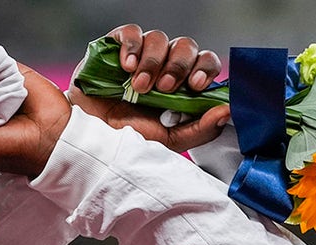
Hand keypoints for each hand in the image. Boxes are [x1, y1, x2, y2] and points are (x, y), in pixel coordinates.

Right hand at [69, 25, 230, 152]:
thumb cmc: (127, 138)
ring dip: (152, 62)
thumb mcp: (167, 141)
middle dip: (178, 66)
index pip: (204, 63)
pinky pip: (132, 32)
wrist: (87, 137)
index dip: (204, 69)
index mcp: (181, 84)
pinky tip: (126, 67)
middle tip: (164, 88)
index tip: (196, 86)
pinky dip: (132, 47)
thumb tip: (227, 112)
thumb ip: (199, 129)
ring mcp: (140, 54)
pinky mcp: (116, 45)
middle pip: (186, 46)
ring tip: (139, 86)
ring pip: (160, 38)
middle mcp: (163, 65)